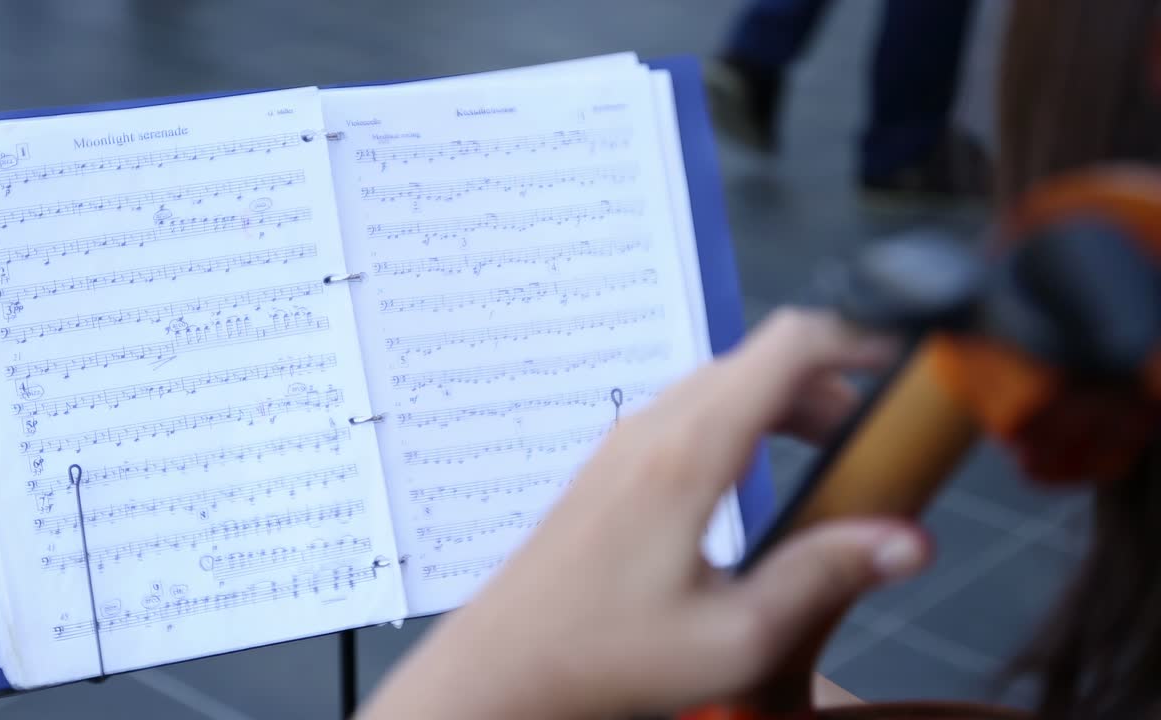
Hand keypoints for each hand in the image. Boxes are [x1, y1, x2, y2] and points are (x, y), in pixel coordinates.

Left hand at [356, 309, 931, 718]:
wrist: (508, 663)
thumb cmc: (606, 655)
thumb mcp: (735, 634)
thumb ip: (824, 577)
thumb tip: (907, 541)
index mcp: (688, 453)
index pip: (786, 347)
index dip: (854, 338)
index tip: (900, 361)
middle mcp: (653, 429)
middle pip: (759, 359)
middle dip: (828, 383)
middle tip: (871, 438)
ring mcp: (626, 440)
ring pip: (723, 382)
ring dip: (784, 401)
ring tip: (825, 458)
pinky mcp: (613, 461)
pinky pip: (690, 409)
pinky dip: (742, 418)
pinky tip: (757, 477)